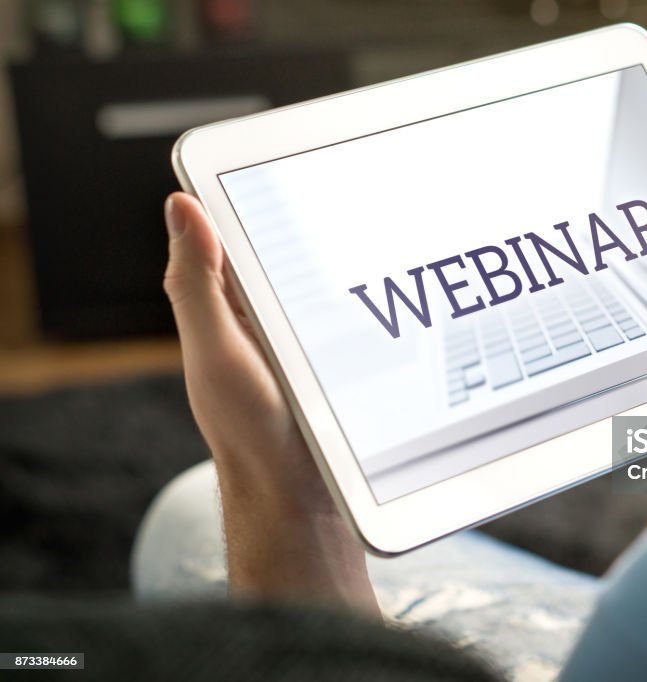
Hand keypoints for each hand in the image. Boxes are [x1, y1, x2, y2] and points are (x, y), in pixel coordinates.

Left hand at [163, 192, 377, 614]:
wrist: (304, 501)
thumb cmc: (252, 433)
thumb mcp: (218, 352)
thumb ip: (198, 284)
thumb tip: (181, 207)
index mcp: (226, 309)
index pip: (236, 234)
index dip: (256, 194)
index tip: (292, 159)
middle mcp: (264, 320)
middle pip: (295, 253)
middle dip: (325, 222)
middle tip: (366, 191)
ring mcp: (306, 343)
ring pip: (333, 284)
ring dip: (358, 264)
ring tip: (396, 233)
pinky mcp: (340, 365)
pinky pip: (360, 319)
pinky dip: (378, 302)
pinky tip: (405, 292)